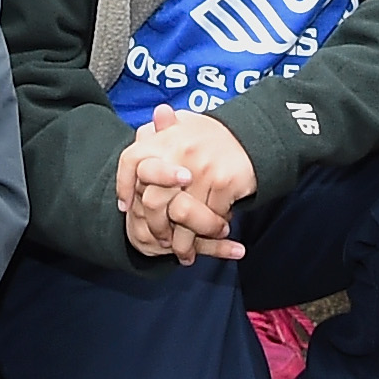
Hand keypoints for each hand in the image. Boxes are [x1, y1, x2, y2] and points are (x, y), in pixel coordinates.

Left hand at [116, 106, 256, 259]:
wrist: (255, 134)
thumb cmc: (212, 135)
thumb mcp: (184, 126)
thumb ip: (160, 131)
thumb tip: (142, 134)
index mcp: (166, 138)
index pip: (131, 161)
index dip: (123, 186)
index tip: (126, 207)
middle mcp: (181, 151)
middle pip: (154, 201)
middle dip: (157, 228)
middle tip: (162, 241)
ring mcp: (203, 168)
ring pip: (183, 218)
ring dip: (185, 241)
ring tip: (186, 252)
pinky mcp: (224, 183)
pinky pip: (210, 218)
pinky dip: (210, 232)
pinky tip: (212, 236)